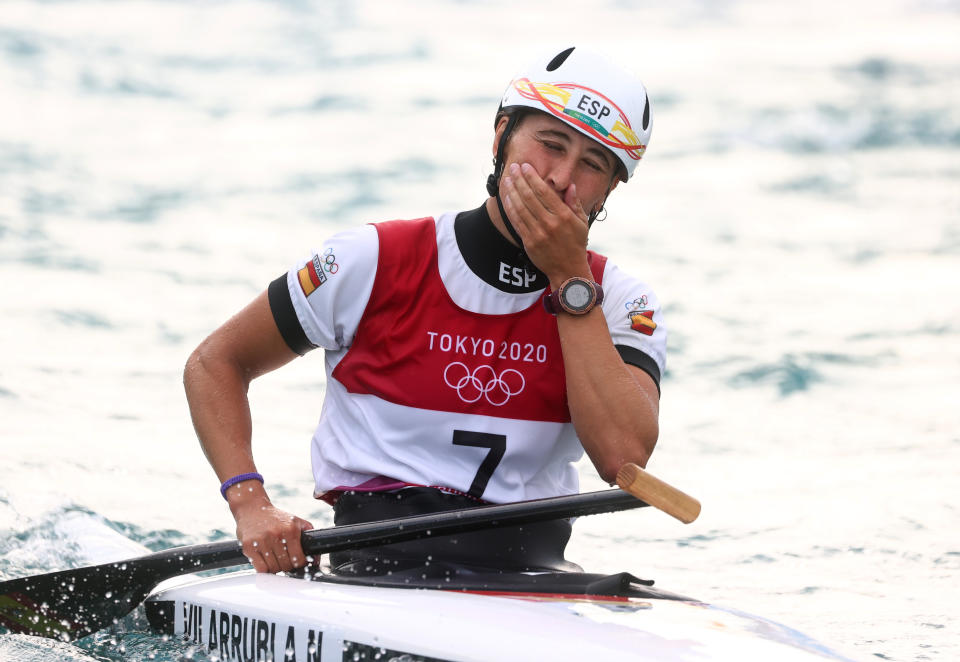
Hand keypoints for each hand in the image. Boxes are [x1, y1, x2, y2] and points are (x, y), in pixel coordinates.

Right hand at [231, 495, 313, 572]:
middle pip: (286, 566)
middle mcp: (277, 535)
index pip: (298, 559)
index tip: (296, 563)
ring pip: (273, 569)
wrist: (252, 508)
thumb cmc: (275, 517)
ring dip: (275, 569)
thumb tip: (316, 559)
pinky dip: (264, 570)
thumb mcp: (296, 521)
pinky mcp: (249, 547)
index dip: (299, 564)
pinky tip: (265, 563)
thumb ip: (309, 535)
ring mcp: (261, 541)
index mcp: (290, 530)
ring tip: (274, 560)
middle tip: (284, 561)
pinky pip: (260, 569)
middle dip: (286, 566)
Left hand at [501, 162, 590, 283]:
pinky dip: (510, 208)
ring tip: (506, 180)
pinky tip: (507, 198)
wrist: (568, 270)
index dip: (533, 177)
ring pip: (520, 207)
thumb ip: (575, 203)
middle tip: (513, 168)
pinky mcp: (529, 242)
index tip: (525, 167)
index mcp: (564, 216)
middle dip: (519, 180)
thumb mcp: (581, 223)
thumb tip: (570, 186)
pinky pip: (516, 222)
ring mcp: (538, 233)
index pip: (544, 191)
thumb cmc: (576, 244)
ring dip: (511, 191)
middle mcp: (550, 223)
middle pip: (529, 196)